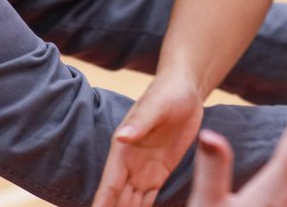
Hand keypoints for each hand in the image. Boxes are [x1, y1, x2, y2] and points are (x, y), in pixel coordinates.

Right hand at [92, 74, 204, 206]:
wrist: (185, 90)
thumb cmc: (168, 93)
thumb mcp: (157, 106)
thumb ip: (141, 122)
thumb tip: (122, 138)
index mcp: (122, 151)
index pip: (109, 187)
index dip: (101, 206)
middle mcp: (128, 166)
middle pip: (117, 201)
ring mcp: (143, 171)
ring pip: (131, 204)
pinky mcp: (159, 173)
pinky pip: (149, 199)